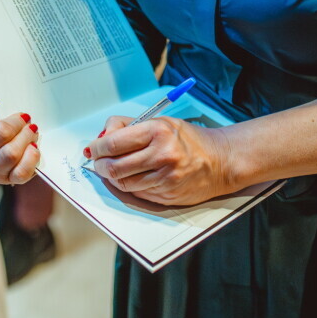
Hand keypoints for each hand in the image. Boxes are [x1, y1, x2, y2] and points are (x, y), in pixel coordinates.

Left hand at [86, 116, 235, 205]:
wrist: (221, 160)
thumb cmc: (189, 139)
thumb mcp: (160, 122)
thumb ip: (129, 127)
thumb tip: (101, 137)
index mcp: (157, 132)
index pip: (113, 143)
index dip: (98, 147)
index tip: (95, 148)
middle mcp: (161, 155)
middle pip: (114, 167)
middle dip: (100, 165)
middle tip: (99, 162)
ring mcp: (164, 178)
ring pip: (123, 183)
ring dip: (111, 177)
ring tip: (113, 169)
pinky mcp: (167, 195)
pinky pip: (136, 193)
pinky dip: (128, 186)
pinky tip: (130, 178)